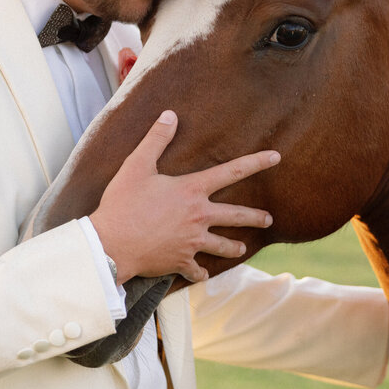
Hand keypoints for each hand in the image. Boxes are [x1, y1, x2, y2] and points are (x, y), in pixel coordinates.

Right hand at [89, 110, 277, 284]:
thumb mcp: (136, 165)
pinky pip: (196, 269)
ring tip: (243, 249)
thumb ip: (156, 139)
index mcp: (192, 190)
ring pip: (223, 246)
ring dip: (234, 247)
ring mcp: (192, 242)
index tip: (276, 157)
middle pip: (236, 215)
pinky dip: (199, 272)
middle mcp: (199, 216)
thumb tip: (170, 114)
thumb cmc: (122, 203)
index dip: (256, 162)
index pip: (231, 171)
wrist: (111, 244)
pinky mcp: (181, 261)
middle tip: (268, 219)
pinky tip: (202, 274)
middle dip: (255, 217)